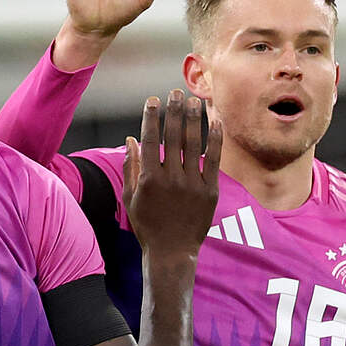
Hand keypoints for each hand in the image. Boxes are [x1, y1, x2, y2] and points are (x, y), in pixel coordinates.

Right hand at [124, 90, 220, 258]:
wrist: (172, 252)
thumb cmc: (147, 226)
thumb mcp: (129, 198)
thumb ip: (130, 167)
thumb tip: (130, 138)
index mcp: (149, 179)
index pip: (150, 139)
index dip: (152, 117)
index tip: (154, 100)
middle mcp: (170, 178)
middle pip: (173, 136)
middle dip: (174, 111)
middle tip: (176, 92)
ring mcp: (192, 184)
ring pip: (194, 144)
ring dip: (194, 119)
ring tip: (195, 101)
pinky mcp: (209, 191)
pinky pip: (213, 160)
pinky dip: (215, 139)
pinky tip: (216, 121)